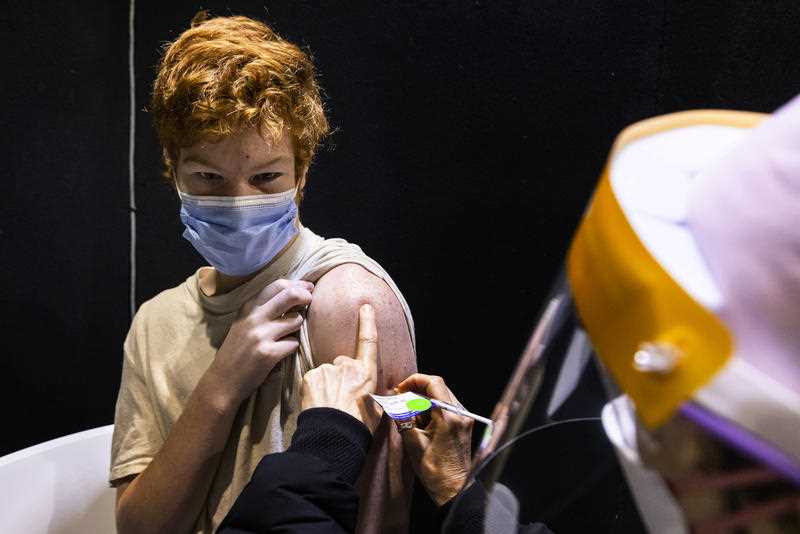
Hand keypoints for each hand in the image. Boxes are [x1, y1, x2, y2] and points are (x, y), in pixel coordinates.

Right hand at [205, 279, 313, 407]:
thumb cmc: (237, 352)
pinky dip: (291, 347)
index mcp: (248, 308)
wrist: (222, 382)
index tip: (308, 288)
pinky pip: (293, 343)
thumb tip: (294, 294)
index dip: (297, 285)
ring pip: (296, 321)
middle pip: (290, 295)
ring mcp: (260, 335)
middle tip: (310, 301)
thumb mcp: (244, 324)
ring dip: (297, 328)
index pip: (277, 285)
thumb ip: (263, 309)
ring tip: (286, 336)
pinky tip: (281, 353)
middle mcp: (254, 318)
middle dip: (305, 296)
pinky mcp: (268, 354)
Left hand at [301, 304, 382, 433]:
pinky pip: (312, 379)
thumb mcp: (376, 410)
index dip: (367, 322)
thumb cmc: (357, 428)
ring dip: (326, 385)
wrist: (332, 438)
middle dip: (340, 377)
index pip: (368, 342)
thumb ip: (374, 394)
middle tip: (339, 399)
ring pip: (325, 373)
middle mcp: (346, 366)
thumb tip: (378, 394)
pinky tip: (317, 404)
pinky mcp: (309, 376)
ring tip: (327, 406)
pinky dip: (313, 389)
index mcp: (365, 373)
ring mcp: (326, 370)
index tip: (365, 306)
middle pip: (342, 365)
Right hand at [395, 374, 472, 505]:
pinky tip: (421, 422)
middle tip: (401, 398)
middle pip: (438, 387)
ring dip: (424, 400)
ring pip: (442, 396)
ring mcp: (464, 418)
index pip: (433, 383)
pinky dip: (432, 408)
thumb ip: (403, 418)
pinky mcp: (463, 424)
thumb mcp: (413, 443)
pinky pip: (446, 407)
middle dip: (417, 390)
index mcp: (449, 416)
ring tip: (410, 415)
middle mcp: (460, 413)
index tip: (400, 389)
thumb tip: (394, 403)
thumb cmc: (434, 470)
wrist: (454, 489)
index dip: (414, 381)